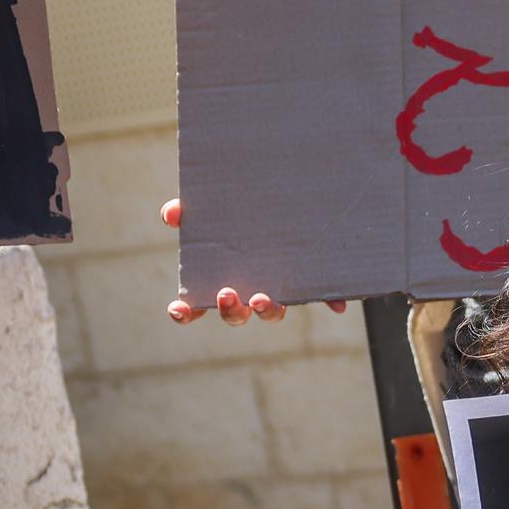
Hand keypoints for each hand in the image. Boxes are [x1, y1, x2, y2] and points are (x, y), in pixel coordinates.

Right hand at [155, 200, 341, 319]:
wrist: (294, 194)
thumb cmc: (244, 206)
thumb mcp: (215, 204)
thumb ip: (190, 208)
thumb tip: (172, 214)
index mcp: (225, 277)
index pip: (199, 304)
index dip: (187, 311)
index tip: (177, 310)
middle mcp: (251, 289)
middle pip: (238, 315)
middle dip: (231, 310)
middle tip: (227, 293)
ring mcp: (281, 289)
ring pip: (273, 313)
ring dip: (268, 311)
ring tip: (265, 298)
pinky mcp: (312, 281)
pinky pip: (322, 296)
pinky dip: (330, 299)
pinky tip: (336, 303)